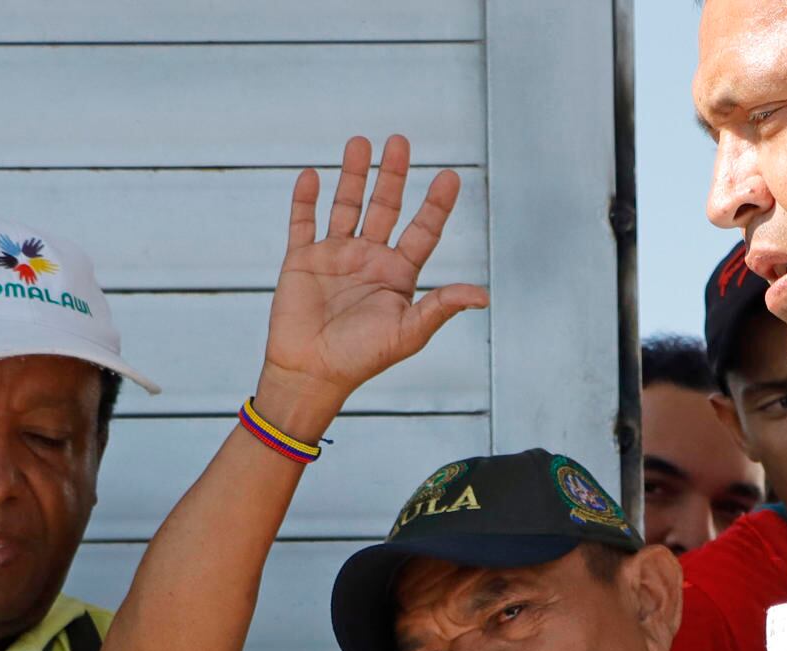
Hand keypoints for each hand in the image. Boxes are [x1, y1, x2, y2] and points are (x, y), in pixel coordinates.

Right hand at [258, 134, 489, 423]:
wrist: (311, 374)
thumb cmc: (362, 359)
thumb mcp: (408, 333)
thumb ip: (442, 307)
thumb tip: (484, 296)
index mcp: (398, 275)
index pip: (422, 231)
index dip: (436, 204)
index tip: (450, 176)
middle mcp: (369, 259)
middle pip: (385, 207)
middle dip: (393, 175)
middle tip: (400, 141)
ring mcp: (335, 256)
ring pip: (346, 205)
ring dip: (353, 175)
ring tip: (360, 142)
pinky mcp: (302, 260)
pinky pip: (303, 222)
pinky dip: (305, 199)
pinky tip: (312, 174)